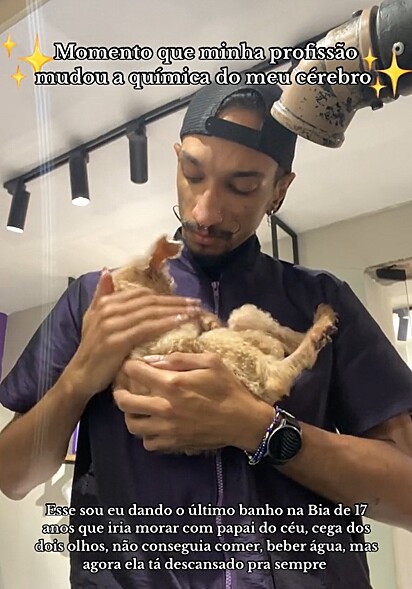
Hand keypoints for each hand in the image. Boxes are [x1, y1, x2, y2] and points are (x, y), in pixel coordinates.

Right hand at [66, 270, 201, 398]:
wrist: (80, 376)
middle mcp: (108, 309)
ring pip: (151, 312)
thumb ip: (102, 295)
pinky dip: (166, 323)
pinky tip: (181, 323)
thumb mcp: (93, 318)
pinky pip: (147, 328)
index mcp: (106, 302)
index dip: (164, 296)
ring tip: (195, 312)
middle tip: (196, 303)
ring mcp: (112, 324)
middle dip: (175, 302)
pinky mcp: (117, 340)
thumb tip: (106, 271)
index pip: (142, 294)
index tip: (184, 300)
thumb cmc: (92, 349)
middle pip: (150, 301)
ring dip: (176, 311)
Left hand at [113, 352, 274, 452]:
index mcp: (172, 384)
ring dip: (130, 414)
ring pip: (132, 425)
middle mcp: (164, 408)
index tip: (131, 364)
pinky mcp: (173, 444)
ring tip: (136, 405)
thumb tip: (152, 359)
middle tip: (124, 385)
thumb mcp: (210, 362)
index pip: (135, 372)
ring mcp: (167, 429)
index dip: (129, 365)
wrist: (244, 421)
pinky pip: (147, 442)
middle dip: (119, 390)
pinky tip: (153, 424)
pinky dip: (146, 434)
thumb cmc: (228, 388)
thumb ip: (179, 358)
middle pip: (124, 401)